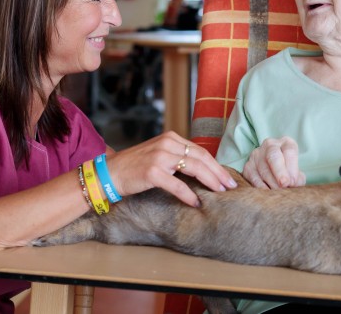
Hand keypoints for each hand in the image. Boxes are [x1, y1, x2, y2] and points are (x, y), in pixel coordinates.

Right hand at [105, 132, 236, 206]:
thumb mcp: (159, 154)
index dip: (216, 165)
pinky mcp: (152, 172)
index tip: (227, 177)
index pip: (200, 150)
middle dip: (218, 172)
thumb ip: (177, 157)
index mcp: (171, 138)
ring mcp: (159, 157)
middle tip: (230, 186)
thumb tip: (202, 170)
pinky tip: (196, 202)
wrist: (110, 172)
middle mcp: (167, 144)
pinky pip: (177, 184)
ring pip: (194, 167)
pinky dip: (189, 194)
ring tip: (220, 192)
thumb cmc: (135, 167)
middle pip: (201, 157)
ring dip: (210, 181)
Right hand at [242, 136, 305, 188]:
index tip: (293, 181)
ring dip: (272, 182)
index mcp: (286, 144)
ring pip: (263, 168)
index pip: (289, 151)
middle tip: (285, 184)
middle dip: (279, 172)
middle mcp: (270, 145)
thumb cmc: (289, 173)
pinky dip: (260, 186)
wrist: (274, 173)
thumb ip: (298, 178)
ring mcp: (257, 155)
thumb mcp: (296, 173)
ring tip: (279, 193)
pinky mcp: (248, 167)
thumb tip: (294, 185)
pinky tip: (267, 193)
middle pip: (274, 156)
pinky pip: (253, 177)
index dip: (292, 167)